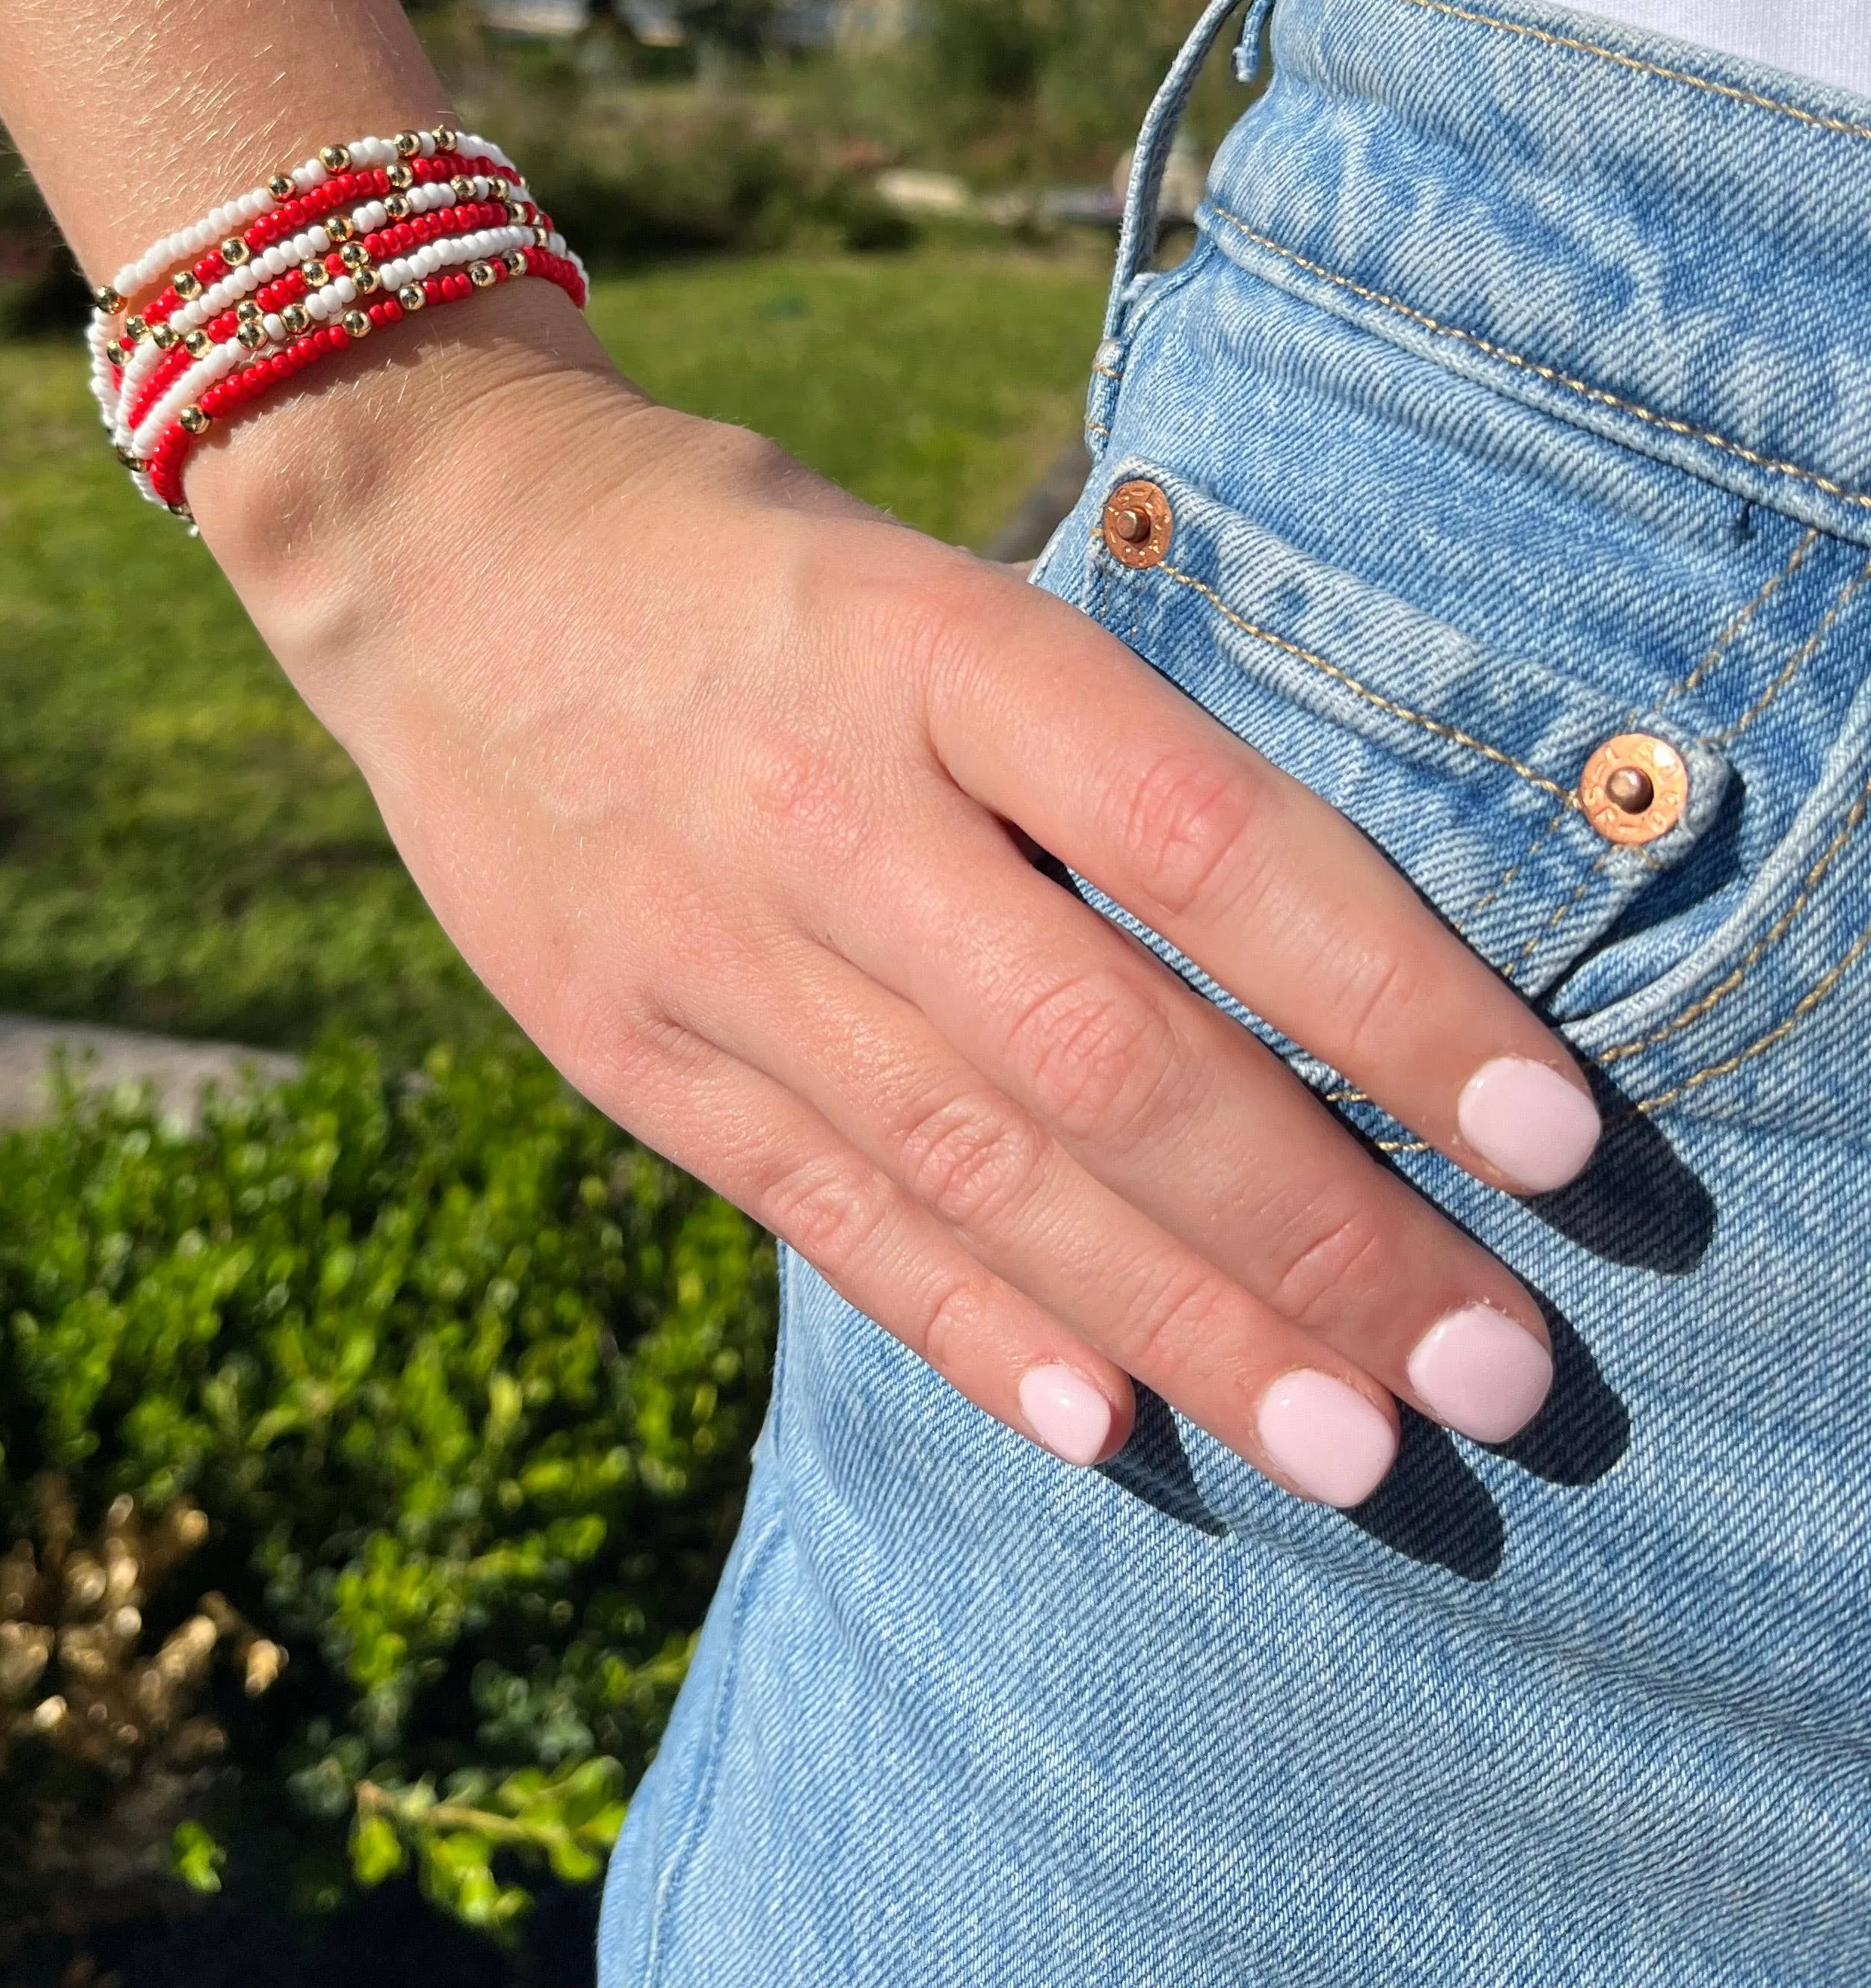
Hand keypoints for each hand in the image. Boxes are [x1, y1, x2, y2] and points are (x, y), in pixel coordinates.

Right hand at [192, 294, 1599, 1507]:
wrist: (436, 546)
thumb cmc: (739, 554)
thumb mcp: (925, 576)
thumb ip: (1080, 747)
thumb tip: (1311, 957)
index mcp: (930, 643)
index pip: (1201, 837)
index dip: (1390, 993)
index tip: (1554, 1137)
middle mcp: (827, 804)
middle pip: (1105, 1050)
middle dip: (1318, 1228)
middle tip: (1496, 1369)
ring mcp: (709, 941)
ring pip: (979, 1164)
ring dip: (1183, 1322)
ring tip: (1352, 1444)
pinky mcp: (624, 1044)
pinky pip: (819, 1208)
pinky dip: (969, 1323)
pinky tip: (1105, 1424)